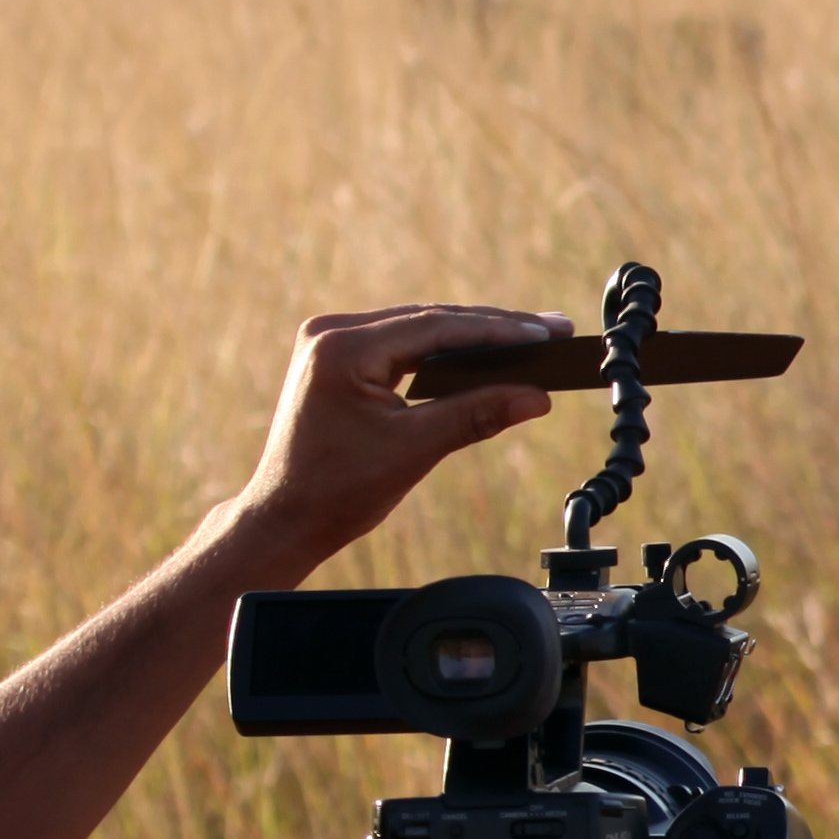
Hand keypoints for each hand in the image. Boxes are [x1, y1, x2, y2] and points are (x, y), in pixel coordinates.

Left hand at [230, 303, 577, 578]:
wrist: (286, 517)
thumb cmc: (337, 490)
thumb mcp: (415, 448)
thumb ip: (477, 415)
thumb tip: (536, 396)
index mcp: (342, 347)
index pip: (436, 327)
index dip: (498, 330)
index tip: (546, 332)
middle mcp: (332, 332)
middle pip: (430, 321)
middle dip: (493, 329)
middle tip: (552, 329)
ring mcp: (332, 342)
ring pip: (419, 328)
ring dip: (473, 337)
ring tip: (530, 338)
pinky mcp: (340, 357)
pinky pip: (403, 344)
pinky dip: (445, 350)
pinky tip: (485, 352)